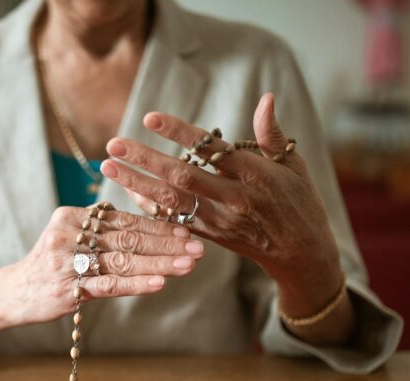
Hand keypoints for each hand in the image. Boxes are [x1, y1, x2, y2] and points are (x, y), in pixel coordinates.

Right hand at [9, 205, 203, 325]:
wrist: (14, 293)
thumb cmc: (52, 265)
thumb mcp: (71, 239)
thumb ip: (104, 232)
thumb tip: (154, 228)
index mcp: (72, 216)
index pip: (123, 220)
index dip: (157, 226)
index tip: (187, 232)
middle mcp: (68, 234)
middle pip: (127, 238)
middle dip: (167, 244)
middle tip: (198, 248)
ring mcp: (67, 262)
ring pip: (123, 261)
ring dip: (160, 263)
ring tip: (188, 265)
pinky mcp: (68, 289)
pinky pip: (109, 285)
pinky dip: (137, 283)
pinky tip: (160, 283)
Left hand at [100, 93, 343, 318]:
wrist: (301, 252)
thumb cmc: (300, 201)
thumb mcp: (294, 165)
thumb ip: (272, 134)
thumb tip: (266, 98)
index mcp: (255, 176)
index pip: (211, 149)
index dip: (179, 133)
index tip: (150, 118)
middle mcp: (234, 199)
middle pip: (182, 176)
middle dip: (145, 159)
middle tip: (113, 143)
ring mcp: (219, 220)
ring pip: (171, 201)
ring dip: (136, 183)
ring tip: (108, 165)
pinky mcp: (210, 236)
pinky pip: (173, 221)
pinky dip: (150, 207)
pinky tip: (128, 192)